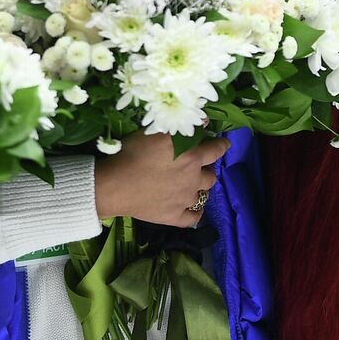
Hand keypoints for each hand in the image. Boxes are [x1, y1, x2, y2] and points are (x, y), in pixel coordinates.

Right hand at [94, 133, 229, 226]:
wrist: (115, 185)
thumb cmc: (134, 153)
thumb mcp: (157, 131)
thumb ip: (182, 128)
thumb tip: (204, 122)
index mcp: (192, 157)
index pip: (217, 150)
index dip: (221, 145)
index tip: (223, 144)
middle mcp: (193, 179)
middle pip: (211, 175)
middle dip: (206, 169)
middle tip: (195, 165)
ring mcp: (185, 200)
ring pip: (203, 195)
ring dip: (199, 188)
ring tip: (190, 184)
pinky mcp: (174, 216)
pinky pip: (193, 217)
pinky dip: (195, 212)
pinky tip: (190, 208)